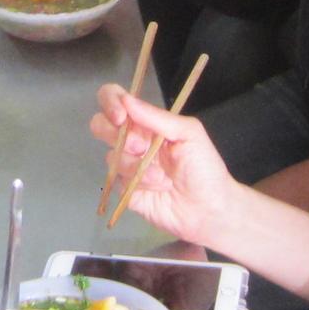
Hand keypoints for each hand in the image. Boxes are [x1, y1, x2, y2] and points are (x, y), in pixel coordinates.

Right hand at [90, 81, 239, 245]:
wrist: (208, 209)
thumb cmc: (204, 168)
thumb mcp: (188, 133)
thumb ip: (157, 117)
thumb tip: (126, 99)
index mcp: (148, 122)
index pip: (116, 99)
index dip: (110, 102)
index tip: (120, 117)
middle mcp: (133, 140)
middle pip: (100, 125)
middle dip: (115, 134)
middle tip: (140, 147)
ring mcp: (127, 165)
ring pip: (111, 155)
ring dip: (136, 165)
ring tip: (162, 176)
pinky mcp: (125, 188)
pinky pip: (118, 179)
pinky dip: (140, 182)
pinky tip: (159, 187)